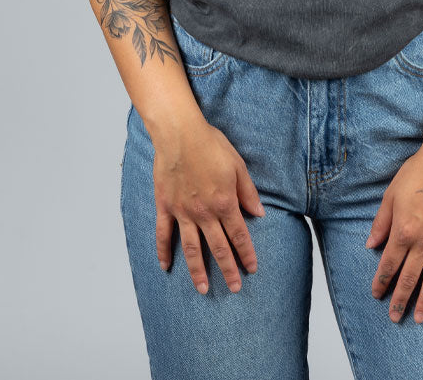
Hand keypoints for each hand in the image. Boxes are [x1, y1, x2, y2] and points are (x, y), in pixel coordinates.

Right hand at [152, 118, 265, 293]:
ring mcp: (183, 211)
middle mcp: (204, 212)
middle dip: (228, 270)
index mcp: (224, 202)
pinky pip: (163, 234)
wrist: (180, 133)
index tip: (252, 269)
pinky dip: (163, 251)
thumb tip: (259, 213)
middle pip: (218, 247)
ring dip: (197, 270)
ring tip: (203, 289)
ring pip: (191, 248)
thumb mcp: (237, 165)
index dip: (246, 253)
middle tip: (235, 288)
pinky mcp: (165, 206)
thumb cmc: (211, 144)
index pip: (239, 235)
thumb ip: (248, 192)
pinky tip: (166, 266)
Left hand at [366, 146, 422, 322]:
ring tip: (419, 318)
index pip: (389, 263)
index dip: (381, 281)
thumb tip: (370, 246)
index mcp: (403, 231)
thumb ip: (381, 223)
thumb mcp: (390, 196)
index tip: (376, 294)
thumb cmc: (416, 174)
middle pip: (409, 277)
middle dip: (400, 299)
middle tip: (394, 317)